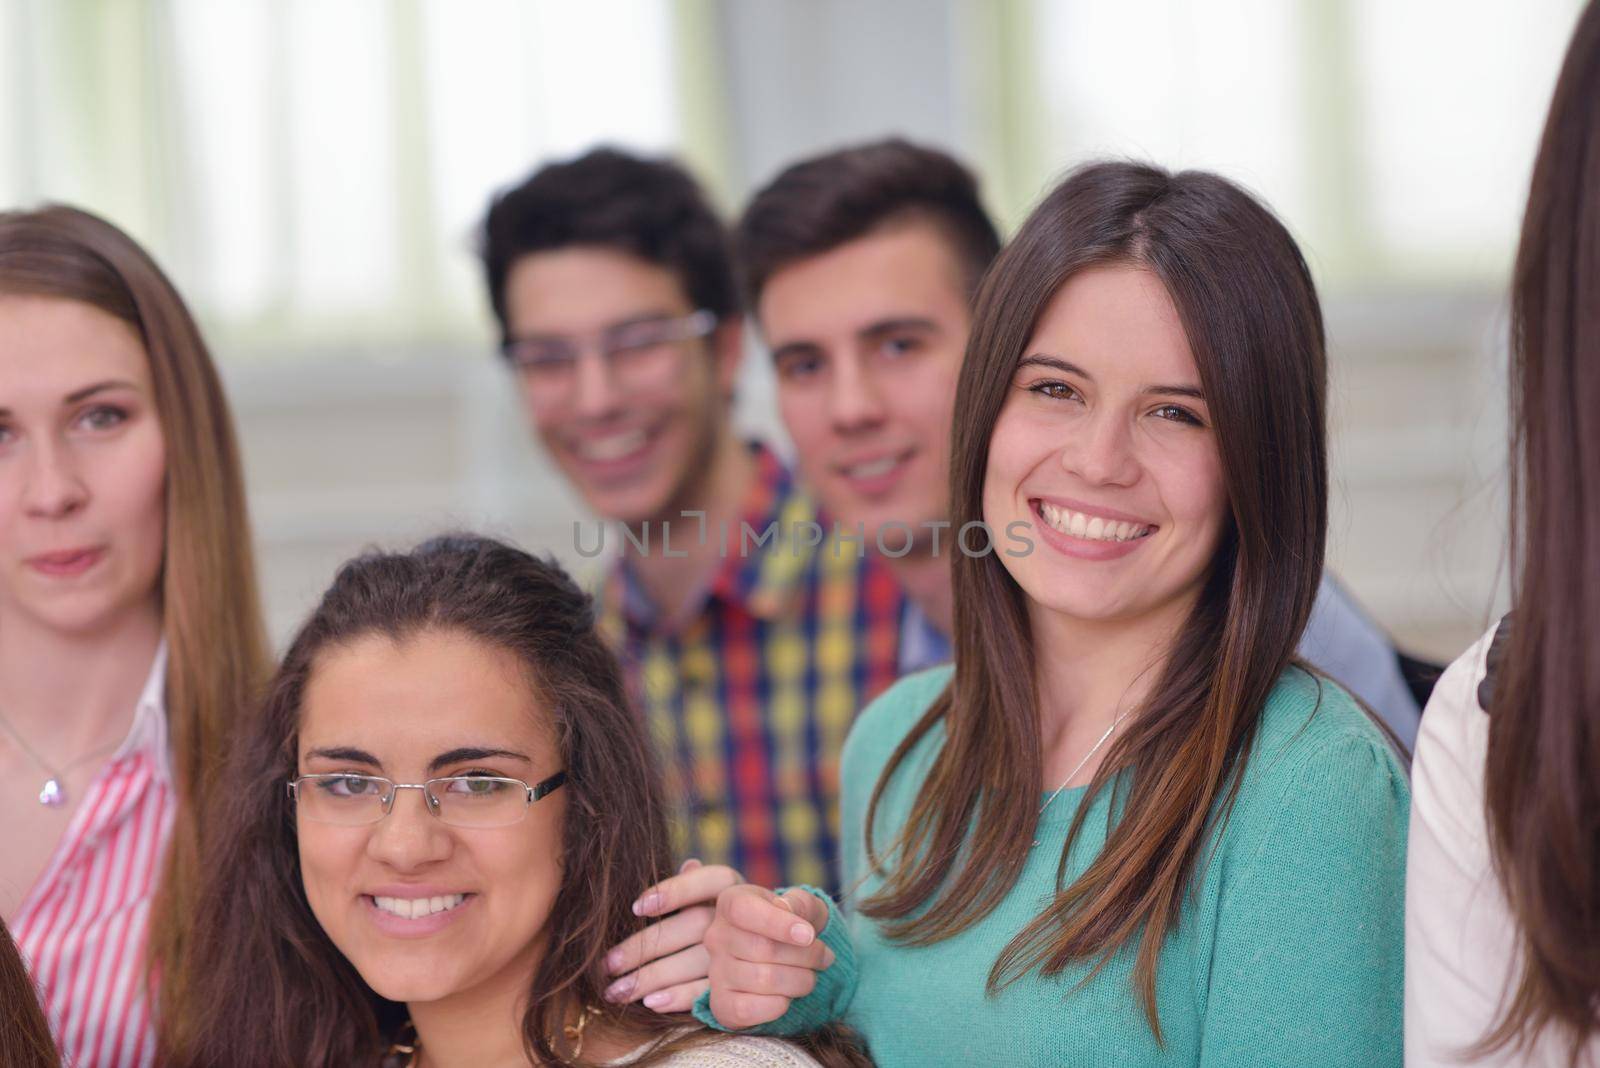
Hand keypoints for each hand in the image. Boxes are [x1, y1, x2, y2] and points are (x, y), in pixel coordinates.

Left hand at [603, 859, 741, 1011]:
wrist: (758, 957)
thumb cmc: (714, 919)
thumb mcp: (706, 896)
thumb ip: (689, 883)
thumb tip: (685, 863)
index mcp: (731, 888)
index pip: (709, 880)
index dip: (675, 891)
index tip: (636, 907)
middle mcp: (738, 919)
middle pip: (692, 924)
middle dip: (645, 945)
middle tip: (608, 963)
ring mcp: (741, 953)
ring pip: (695, 960)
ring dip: (652, 977)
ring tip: (616, 991)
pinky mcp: (738, 985)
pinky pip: (707, 991)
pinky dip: (678, 996)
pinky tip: (650, 1002)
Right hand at [705, 883, 834, 1029]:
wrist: (783, 958)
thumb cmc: (792, 925)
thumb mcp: (802, 905)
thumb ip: (799, 902)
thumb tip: (788, 909)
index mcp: (731, 903)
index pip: (743, 910)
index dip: (779, 923)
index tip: (809, 935)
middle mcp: (717, 936)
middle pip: (762, 948)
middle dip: (806, 956)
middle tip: (825, 957)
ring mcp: (716, 972)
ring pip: (763, 980)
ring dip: (800, 981)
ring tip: (810, 976)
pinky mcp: (722, 1004)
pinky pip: (749, 1010)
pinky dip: (779, 1005)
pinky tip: (788, 995)